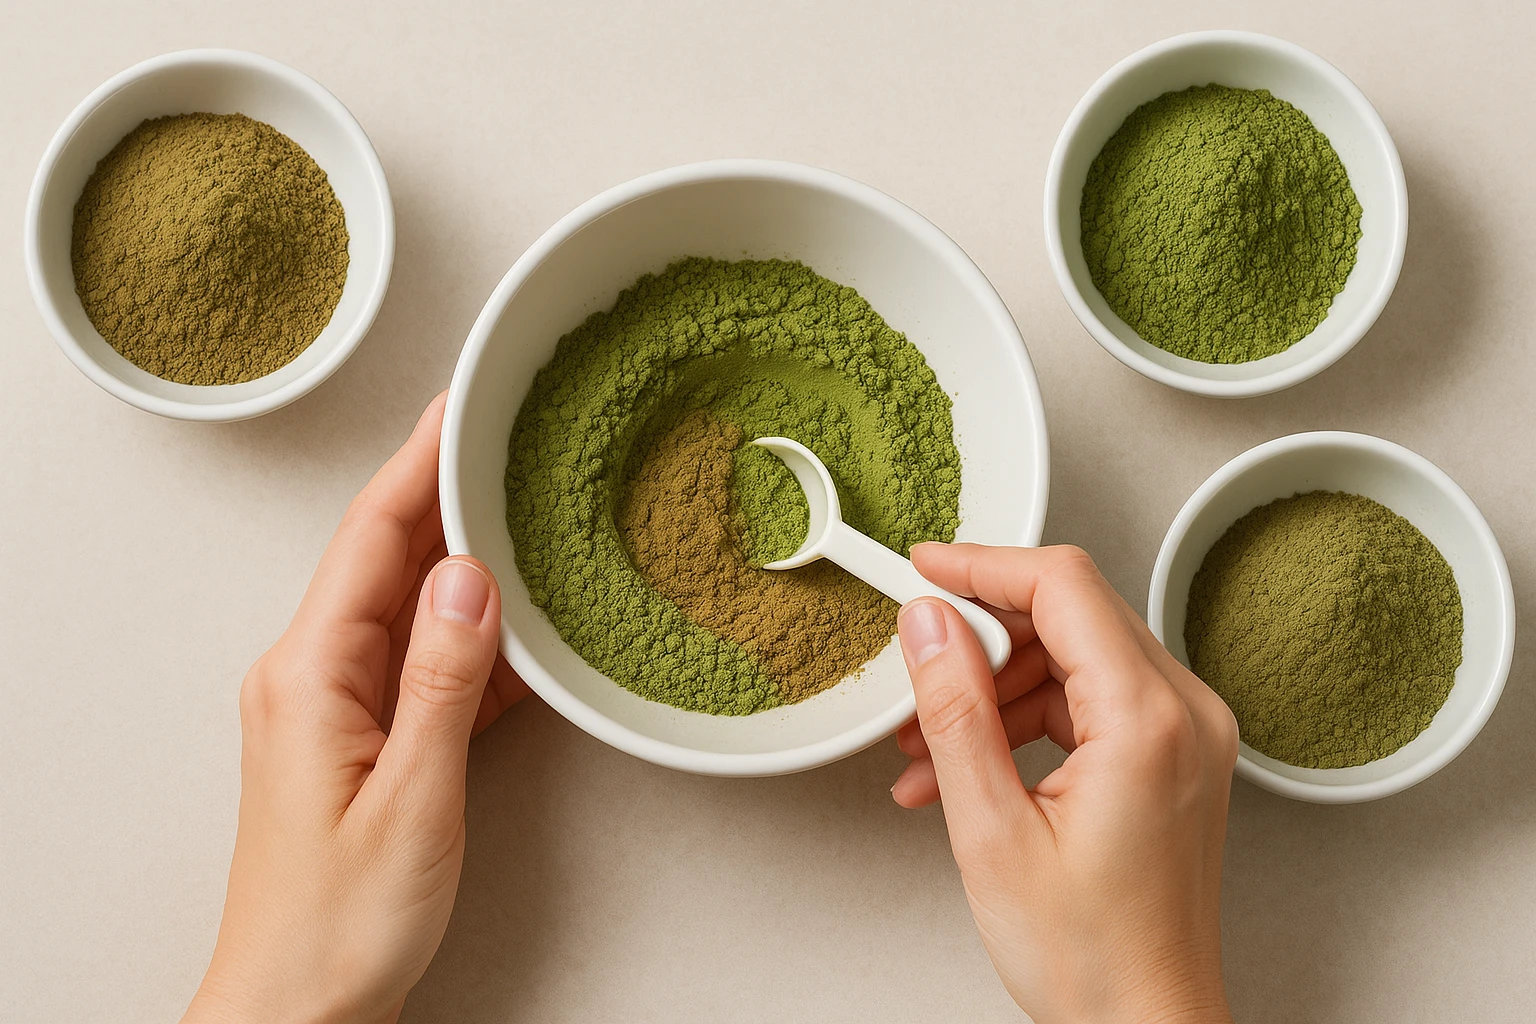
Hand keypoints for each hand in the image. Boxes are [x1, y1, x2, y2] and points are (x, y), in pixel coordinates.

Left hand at [183, 393, 527, 1023]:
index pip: (373, 536)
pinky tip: (523, 623)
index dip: (420, 463)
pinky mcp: (368, 736)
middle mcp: (315, 673)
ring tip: (530, 511)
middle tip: (510, 438)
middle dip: (449, 491)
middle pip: (390, 554)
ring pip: (414, 603)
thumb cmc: (338, 921)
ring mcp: (340, 703)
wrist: (297, 1007)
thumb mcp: (411, 797)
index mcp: (310, 672)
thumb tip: (470, 574)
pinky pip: (427, 661)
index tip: (462, 406)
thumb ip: (442, 679)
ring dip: (469, 558)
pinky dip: (477, 636)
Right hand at [892, 543, 1237, 1023]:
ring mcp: (1186, 734)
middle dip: (982, 636)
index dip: (983, 565)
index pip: (1063, 586)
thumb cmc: (1090, 957)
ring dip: (995, 688)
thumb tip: (928, 624)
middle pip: (1071, 614)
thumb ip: (956, 712)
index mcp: (1149, 721)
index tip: (924, 568)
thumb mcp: (991, 831)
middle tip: (918, 669)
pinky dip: (1026, 721)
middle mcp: (1185, 713)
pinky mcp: (1173, 755)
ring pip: (1075, 656)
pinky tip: (966, 768)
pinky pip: (1091, 701)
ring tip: (926, 749)